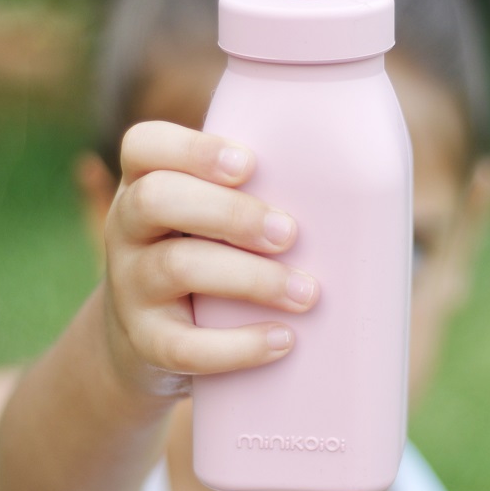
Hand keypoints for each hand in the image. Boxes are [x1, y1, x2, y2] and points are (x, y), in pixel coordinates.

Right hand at [102, 121, 318, 398]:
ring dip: (250, 278)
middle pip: (158, 199)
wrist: (147, 342)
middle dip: (231, 213)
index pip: (144, 144)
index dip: (192, 149)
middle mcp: (127, 227)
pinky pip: (182, 346)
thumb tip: (362, 184)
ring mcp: (129, 285)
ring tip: (307, 292)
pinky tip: (284, 341)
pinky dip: (237, 346)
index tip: (249, 163)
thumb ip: (250, 192)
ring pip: (175, 267)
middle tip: (290, 233)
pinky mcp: (145, 342)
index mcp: (146, 182)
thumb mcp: (205, 218)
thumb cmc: (204, 257)